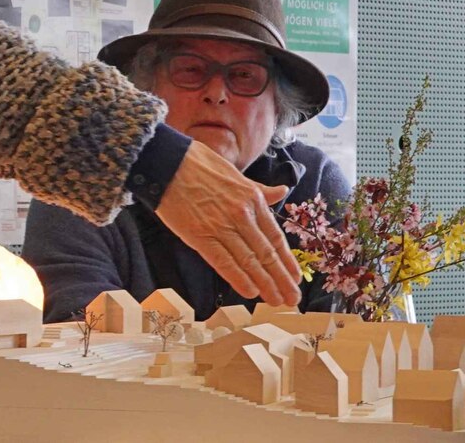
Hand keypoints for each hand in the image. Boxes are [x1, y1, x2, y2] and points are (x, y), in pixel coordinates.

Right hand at [155, 139, 301, 305]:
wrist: (168, 163)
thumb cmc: (200, 165)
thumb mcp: (237, 174)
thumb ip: (260, 189)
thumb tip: (282, 191)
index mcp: (253, 199)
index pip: (275, 237)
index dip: (287, 260)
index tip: (296, 276)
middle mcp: (242, 215)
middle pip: (266, 253)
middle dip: (281, 279)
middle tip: (293, 298)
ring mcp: (222, 227)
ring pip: (249, 261)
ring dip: (265, 284)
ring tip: (277, 300)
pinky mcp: (200, 236)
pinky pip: (224, 262)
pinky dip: (239, 279)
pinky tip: (251, 292)